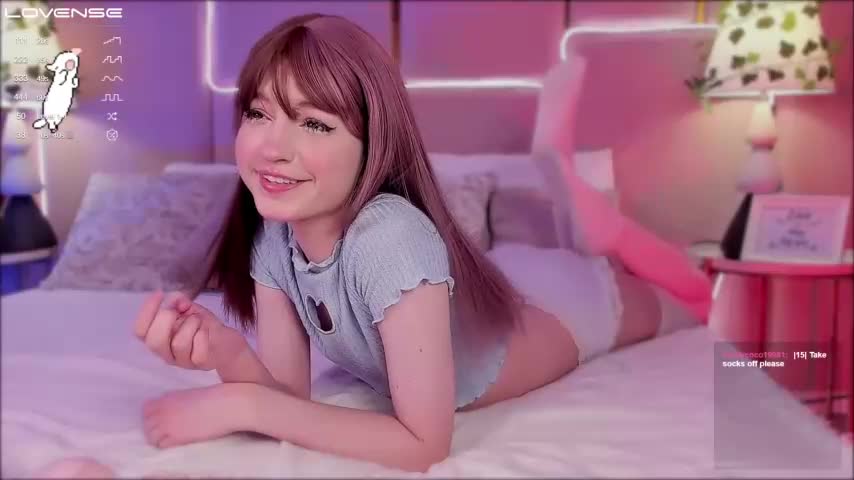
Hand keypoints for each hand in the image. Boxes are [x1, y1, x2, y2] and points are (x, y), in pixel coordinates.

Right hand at [133, 291, 247, 370]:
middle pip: (154, 342)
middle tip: (179, 310)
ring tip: (198, 320)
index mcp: (158, 338)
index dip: (146, 311)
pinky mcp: (200, 363)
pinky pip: (198, 349)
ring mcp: (182, 361)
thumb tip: (176, 300)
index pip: (140, 331)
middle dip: (166, 319)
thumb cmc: (203, 326)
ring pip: (179, 344)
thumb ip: (179, 302)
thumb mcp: (189, 309)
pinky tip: (207, 331)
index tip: (159, 294)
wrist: (228, 342)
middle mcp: (166, 352)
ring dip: (190, 325)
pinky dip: (203, 334)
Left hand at [142, 384, 248, 448]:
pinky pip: (162, 445)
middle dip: (154, 428)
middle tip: (167, 431)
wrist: (225, 405)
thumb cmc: (214, 398)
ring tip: (171, 438)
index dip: (152, 415)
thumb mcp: (190, 395)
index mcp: (167, 397)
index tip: (161, 418)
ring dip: (159, 438)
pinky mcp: (176, 437)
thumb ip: (176, 402)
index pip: (146, 409)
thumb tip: (173, 411)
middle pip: (147, 424)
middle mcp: (163, 410)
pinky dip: (167, 445)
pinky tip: (177, 442)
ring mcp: (168, 424)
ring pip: (151, 436)